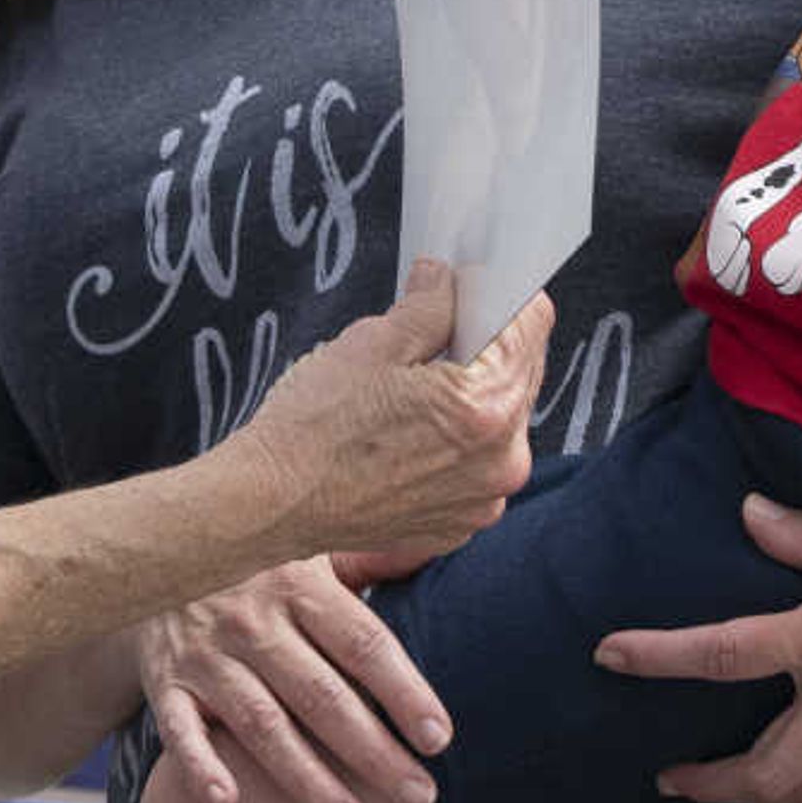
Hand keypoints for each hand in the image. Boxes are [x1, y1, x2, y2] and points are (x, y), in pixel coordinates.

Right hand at [132, 556, 454, 802]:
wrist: (153, 562)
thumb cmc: (260, 568)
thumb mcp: (314, 549)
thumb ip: (378, 554)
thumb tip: (457, 531)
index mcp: (300, 584)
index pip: (362, 643)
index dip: (402, 690)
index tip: (438, 739)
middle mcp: (253, 621)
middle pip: (321, 694)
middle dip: (372, 751)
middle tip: (420, 798)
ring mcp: (207, 655)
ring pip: (260, 723)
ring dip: (304, 775)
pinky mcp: (166, 684)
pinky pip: (179, 730)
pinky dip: (199, 766)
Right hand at [234, 261, 546, 567]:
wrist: (269, 503)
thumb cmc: (311, 428)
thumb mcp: (371, 344)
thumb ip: (428, 305)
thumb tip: (448, 280)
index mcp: (485, 407)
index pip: (532, 325)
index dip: (499, 295)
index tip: (466, 290)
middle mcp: (502, 461)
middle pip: (522, 374)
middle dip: (486, 347)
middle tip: (429, 338)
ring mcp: (484, 499)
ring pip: (501, 421)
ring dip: (472, 397)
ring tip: (411, 395)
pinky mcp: (462, 523)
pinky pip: (478, 465)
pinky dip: (457, 444)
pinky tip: (406, 436)